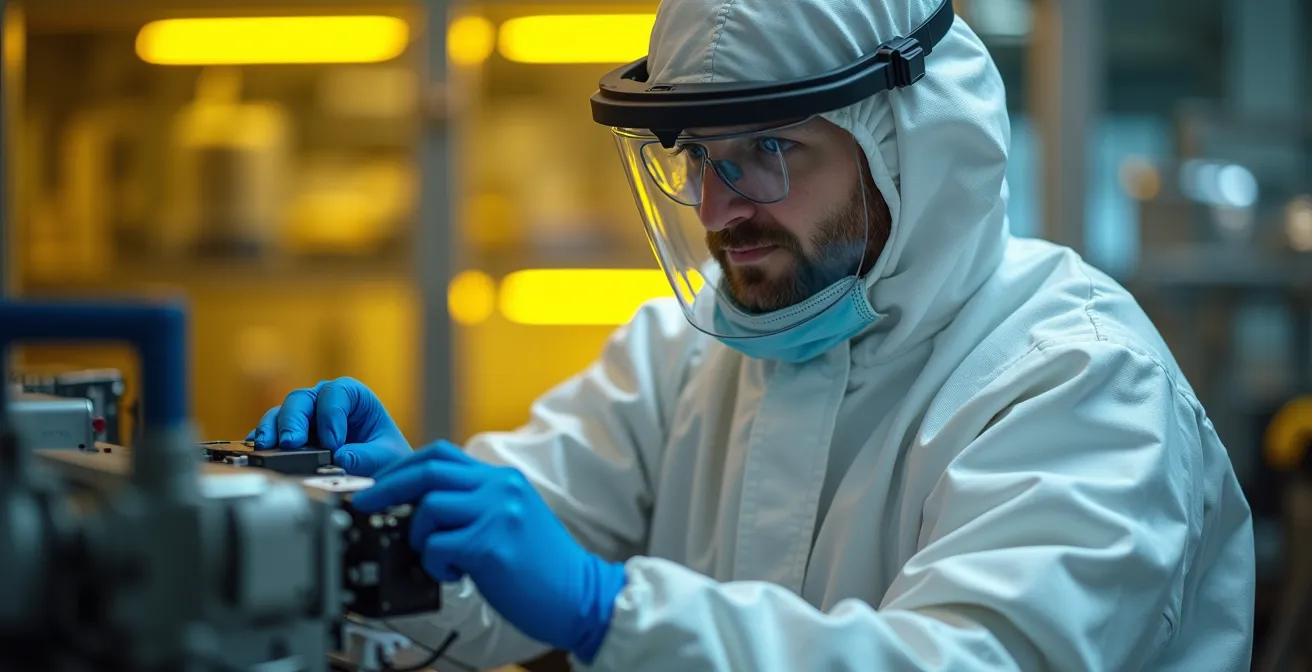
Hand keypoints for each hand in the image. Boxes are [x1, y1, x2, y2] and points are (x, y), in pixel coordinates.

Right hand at [247, 377, 411, 475]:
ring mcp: (304, 416)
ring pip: (281, 413)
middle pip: (302, 399)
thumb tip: (340, 459)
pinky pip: (271, 432)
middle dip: (295, 420)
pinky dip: (264, 440)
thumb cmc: (384, 453)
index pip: (336, 393)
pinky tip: (258, 450)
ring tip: (268, 446)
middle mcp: (324, 400)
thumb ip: (365, 456)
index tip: (334, 442)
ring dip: (273, 429)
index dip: (331, 415)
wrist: (378, 468)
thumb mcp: (384, 456)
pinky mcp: (290, 435)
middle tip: (292, 443)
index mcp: (353, 396)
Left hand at [351, 441, 627, 662]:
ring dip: (420, 536)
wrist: (581, 595)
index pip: (442, 454)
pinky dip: (434, 563)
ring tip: (439, 558)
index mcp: (503, 479)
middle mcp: (500, 488)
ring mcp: (497, 514)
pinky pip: (437, 546)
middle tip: (364, 504)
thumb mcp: (510, 519)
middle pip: (428, 470)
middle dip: (386, 487)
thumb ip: (473, 505)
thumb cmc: (543, 567)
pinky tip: (454, 575)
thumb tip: (417, 508)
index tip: (378, 484)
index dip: (402, 467)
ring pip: (428, 507)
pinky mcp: (491, 545)